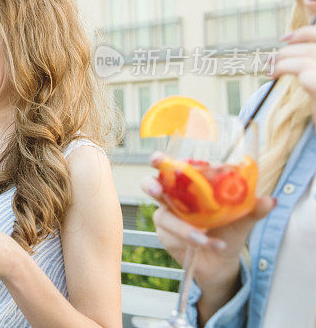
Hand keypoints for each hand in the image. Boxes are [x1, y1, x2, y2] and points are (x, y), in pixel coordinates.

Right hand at [142, 166, 274, 292]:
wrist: (221, 261)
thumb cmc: (228, 231)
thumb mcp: (243, 218)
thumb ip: (253, 208)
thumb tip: (271, 199)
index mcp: (190, 184)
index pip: (172, 167)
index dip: (161, 161)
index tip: (158, 159)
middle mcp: (173, 196)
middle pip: (151, 183)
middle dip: (150, 183)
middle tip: (156, 189)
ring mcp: (167, 216)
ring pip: (163, 216)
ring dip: (182, 227)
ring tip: (202, 237)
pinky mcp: (166, 235)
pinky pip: (174, 235)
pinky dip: (193, 240)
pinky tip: (212, 245)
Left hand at [273, 26, 315, 118]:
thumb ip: (310, 59)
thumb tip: (289, 40)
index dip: (306, 33)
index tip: (285, 38)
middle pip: (313, 45)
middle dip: (288, 50)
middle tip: (270, 59)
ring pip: (304, 56)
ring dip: (281, 60)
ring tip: (269, 68)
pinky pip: (301, 69)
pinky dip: (282, 69)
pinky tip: (273, 74)